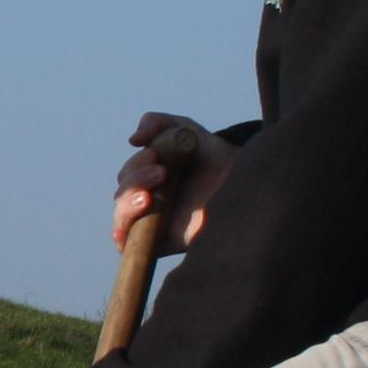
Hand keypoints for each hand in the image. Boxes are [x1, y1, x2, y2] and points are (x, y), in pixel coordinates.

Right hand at [111, 112, 235, 253]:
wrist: (246, 183)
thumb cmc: (216, 159)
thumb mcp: (185, 130)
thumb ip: (158, 122)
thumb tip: (132, 140)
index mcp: (151, 177)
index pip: (128, 175)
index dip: (136, 165)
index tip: (155, 154)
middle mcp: (150, 201)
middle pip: (122, 195)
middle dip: (135, 179)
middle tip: (162, 172)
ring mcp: (154, 223)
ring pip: (121, 217)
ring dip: (127, 203)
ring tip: (150, 196)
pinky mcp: (161, 243)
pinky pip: (127, 244)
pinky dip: (121, 233)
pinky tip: (129, 224)